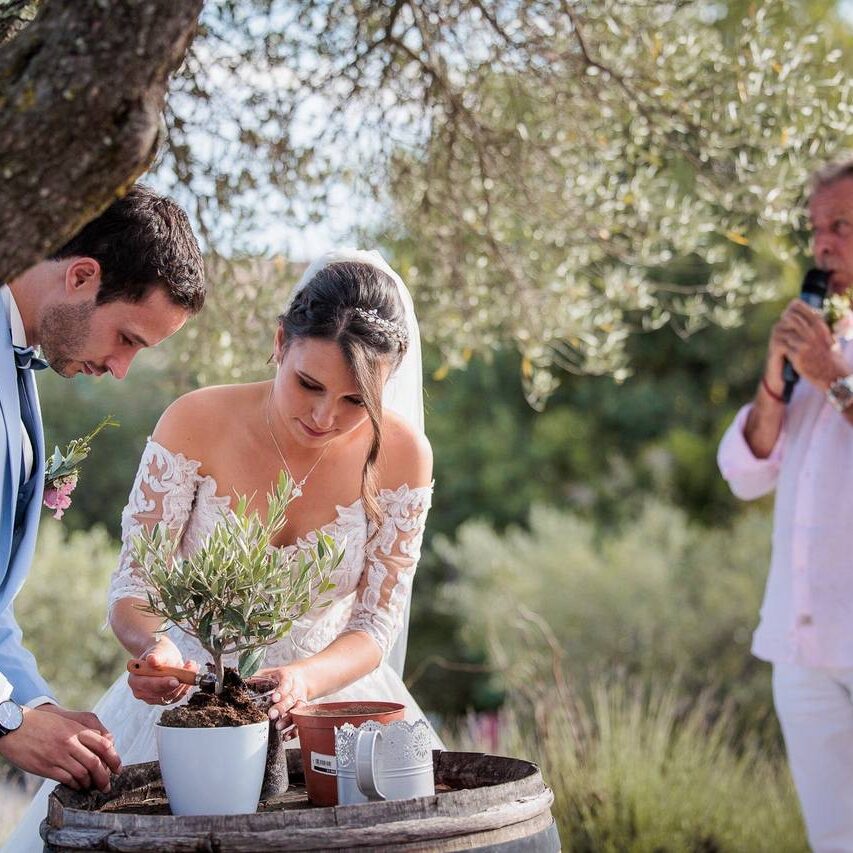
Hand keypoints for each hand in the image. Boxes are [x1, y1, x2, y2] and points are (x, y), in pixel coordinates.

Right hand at [0, 705, 121, 791]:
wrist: (15, 727)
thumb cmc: (41, 724)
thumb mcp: (66, 722)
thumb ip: (83, 733)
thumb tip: (102, 744)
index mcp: (76, 729)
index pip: (103, 744)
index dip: (114, 758)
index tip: (118, 767)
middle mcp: (70, 742)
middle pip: (95, 762)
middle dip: (105, 776)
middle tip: (107, 785)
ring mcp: (58, 755)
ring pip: (82, 773)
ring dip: (90, 783)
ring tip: (92, 787)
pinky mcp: (46, 767)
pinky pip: (67, 779)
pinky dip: (76, 785)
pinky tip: (78, 786)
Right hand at [128, 636, 198, 705]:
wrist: (162, 656)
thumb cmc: (158, 653)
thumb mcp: (158, 651)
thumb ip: (156, 657)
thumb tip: (152, 660)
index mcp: (135, 679)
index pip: (148, 684)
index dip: (162, 683)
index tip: (175, 680)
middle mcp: (141, 692)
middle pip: (160, 693)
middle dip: (178, 682)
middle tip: (191, 668)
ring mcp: (152, 698)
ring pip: (171, 696)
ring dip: (184, 682)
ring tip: (192, 666)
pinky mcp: (163, 700)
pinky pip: (177, 697)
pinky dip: (186, 686)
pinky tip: (191, 675)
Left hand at [254, 665, 309, 739]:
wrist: (301, 678)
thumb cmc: (280, 677)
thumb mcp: (270, 672)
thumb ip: (256, 676)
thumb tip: (238, 680)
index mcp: (288, 678)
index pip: (286, 683)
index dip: (281, 691)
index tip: (274, 698)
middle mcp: (296, 690)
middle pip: (291, 698)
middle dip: (282, 707)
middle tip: (271, 715)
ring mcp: (300, 701)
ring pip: (298, 711)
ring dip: (289, 720)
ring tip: (278, 727)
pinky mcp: (302, 712)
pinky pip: (300, 722)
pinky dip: (294, 730)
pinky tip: (286, 736)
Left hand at [771, 300, 845, 389]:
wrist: (832, 374)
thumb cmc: (829, 355)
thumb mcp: (828, 336)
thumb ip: (817, 325)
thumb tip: (809, 313)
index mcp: (820, 327)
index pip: (802, 308)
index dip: (793, 306)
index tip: (790, 308)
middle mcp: (812, 334)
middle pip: (790, 318)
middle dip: (785, 319)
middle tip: (783, 321)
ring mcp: (804, 345)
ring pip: (785, 332)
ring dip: (783, 334)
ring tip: (784, 336)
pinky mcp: (797, 356)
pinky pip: (784, 347)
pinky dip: (783, 347)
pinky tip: (785, 349)